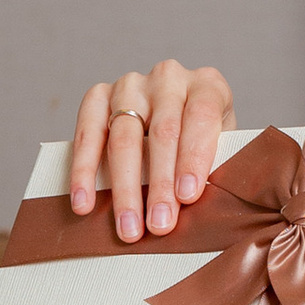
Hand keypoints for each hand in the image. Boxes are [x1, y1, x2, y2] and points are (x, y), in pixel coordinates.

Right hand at [69, 58, 232, 240]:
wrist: (172, 119)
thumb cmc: (199, 141)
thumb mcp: (221, 146)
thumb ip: (216, 167)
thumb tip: (201, 211)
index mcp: (208, 85)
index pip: (202, 116)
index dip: (195, 157)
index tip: (188, 196)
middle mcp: (169, 78)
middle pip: (162, 132)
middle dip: (160, 184)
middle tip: (159, 225)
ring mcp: (131, 84)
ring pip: (123, 138)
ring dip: (125, 188)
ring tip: (128, 227)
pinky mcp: (98, 96)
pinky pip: (87, 133)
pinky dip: (84, 172)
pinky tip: (85, 203)